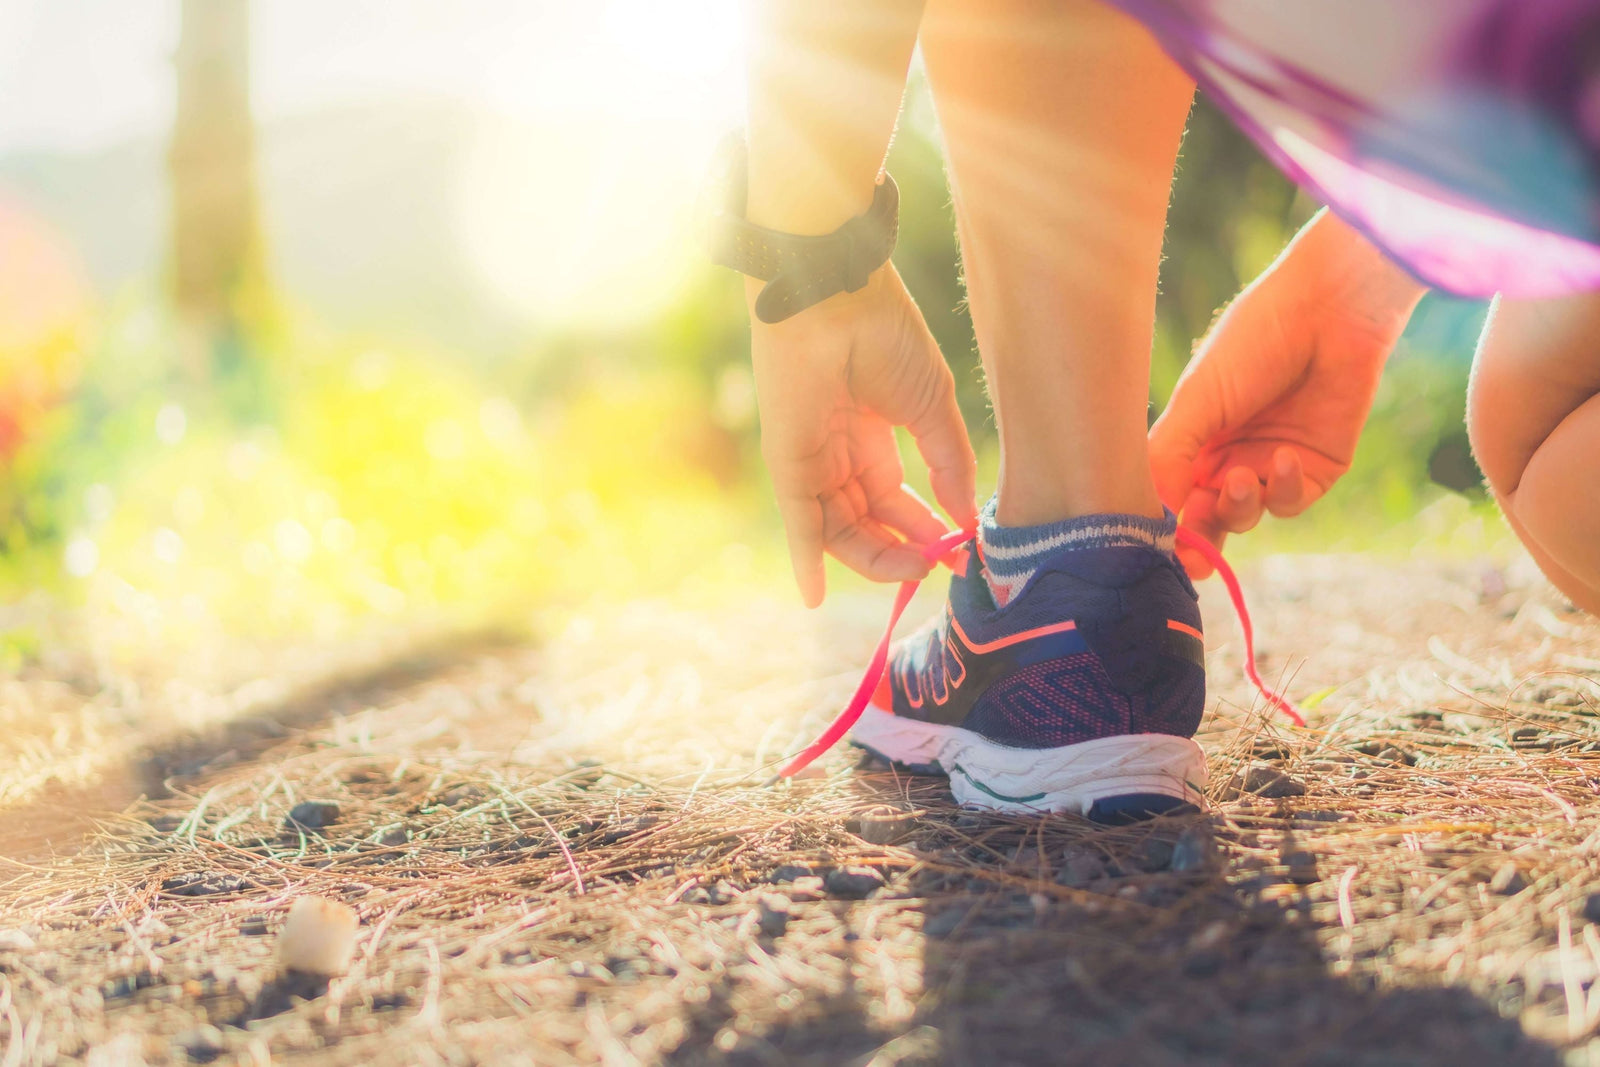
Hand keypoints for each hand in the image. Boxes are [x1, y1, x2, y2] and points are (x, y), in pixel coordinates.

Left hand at [750, 263, 976, 606]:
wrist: (837, 295)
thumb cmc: (885, 335)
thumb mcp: (932, 406)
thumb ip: (950, 462)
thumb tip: (968, 516)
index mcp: (870, 434)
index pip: (895, 500)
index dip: (928, 529)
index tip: (962, 553)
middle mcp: (837, 452)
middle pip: (869, 522)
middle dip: (906, 550)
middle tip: (942, 566)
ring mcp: (811, 458)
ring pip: (840, 530)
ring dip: (878, 558)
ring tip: (917, 570)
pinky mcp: (788, 462)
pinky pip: (797, 521)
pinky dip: (805, 560)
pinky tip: (815, 596)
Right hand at [1149, 212, 1424, 576]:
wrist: (1328, 310)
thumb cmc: (1253, 341)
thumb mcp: (1198, 400)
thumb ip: (1170, 456)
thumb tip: (1152, 513)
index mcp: (1191, 439)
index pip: (1170, 494)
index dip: (1164, 525)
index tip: (1155, 546)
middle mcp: (1227, 455)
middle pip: (1206, 518)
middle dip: (1199, 540)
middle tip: (1194, 558)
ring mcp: (1270, 464)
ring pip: (1246, 515)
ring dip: (1239, 506)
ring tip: (1240, 478)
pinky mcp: (1315, 469)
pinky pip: (1290, 502)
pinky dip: (1282, 489)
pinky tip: (1283, 459)